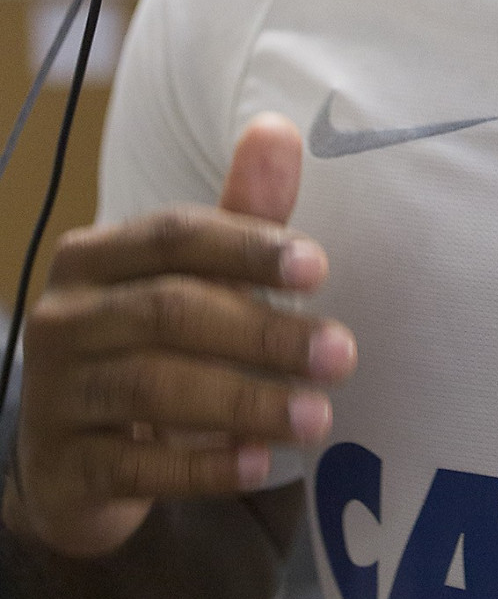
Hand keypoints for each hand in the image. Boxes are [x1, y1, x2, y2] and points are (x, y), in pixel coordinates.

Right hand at [5, 114, 355, 558]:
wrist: (72, 460)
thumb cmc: (149, 345)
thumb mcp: (194, 279)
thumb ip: (241, 213)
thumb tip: (278, 128)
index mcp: (94, 256)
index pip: (174, 236)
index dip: (248, 247)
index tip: (320, 268)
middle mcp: (63, 318)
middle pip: (170, 312)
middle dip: (264, 333)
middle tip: (341, 355)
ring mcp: (54, 396)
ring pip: (154, 389)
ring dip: (246, 403)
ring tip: (318, 416)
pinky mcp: (63, 470)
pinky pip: (137, 467)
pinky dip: (203, 467)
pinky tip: (260, 464)